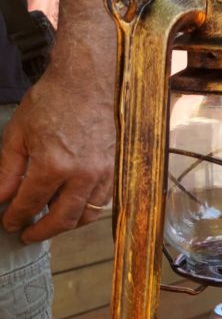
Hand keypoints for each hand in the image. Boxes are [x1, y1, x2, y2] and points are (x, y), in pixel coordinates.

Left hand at [0, 62, 114, 242]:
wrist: (88, 84)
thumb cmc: (52, 102)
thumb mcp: (18, 135)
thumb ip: (8, 171)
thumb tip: (1, 197)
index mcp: (53, 165)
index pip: (30, 204)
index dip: (15, 217)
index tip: (8, 223)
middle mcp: (82, 175)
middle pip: (62, 219)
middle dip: (40, 232)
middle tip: (26, 234)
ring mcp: (102, 174)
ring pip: (85, 216)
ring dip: (65, 224)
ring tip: (49, 223)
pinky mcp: (114, 170)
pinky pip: (102, 202)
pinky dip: (86, 211)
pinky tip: (72, 207)